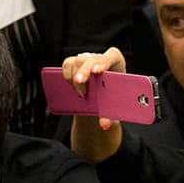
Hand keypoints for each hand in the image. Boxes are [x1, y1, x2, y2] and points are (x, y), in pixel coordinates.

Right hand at [61, 47, 126, 161]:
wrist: (100, 99)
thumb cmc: (111, 101)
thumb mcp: (113, 108)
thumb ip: (110, 116)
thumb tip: (105, 125)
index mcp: (116, 64)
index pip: (110, 57)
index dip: (102, 63)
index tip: (95, 72)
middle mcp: (101, 59)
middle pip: (90, 60)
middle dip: (83, 73)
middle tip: (80, 88)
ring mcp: (87, 60)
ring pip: (77, 62)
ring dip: (74, 78)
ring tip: (81, 94)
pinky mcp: (75, 64)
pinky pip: (67, 64)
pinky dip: (67, 75)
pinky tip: (72, 87)